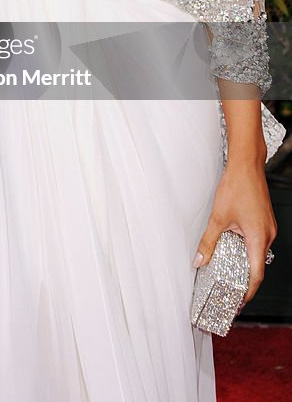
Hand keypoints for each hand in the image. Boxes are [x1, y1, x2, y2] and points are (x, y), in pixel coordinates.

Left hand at [193, 163, 275, 303]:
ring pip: (256, 251)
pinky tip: (231, 245)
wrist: (246, 165)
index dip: (247, 292)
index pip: (256, 275)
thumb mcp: (218, 218)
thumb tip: (199, 260)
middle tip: (229, 287)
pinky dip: (245, 247)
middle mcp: (267, 235)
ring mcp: (268, 227)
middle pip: (257, 265)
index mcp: (258, 238)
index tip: (238, 301)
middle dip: (243, 278)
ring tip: (227, 268)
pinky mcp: (264, 220)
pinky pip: (256, 240)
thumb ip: (208, 241)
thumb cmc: (236, 186)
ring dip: (243, 260)